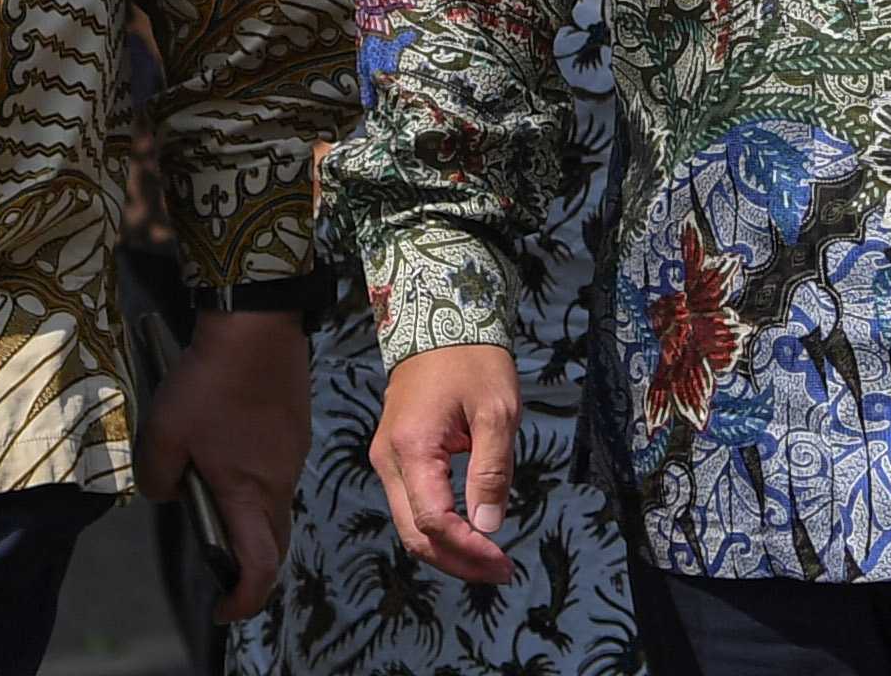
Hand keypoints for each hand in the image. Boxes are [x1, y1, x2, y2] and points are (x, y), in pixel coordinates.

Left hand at [138, 310, 309, 621]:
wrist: (257, 322)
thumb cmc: (210, 381)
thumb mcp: (162, 433)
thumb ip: (156, 477)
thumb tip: (165, 494)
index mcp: (250, 492)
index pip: (260, 566)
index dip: (243, 598)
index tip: (222, 608)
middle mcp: (280, 481)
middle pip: (273, 542)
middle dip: (247, 563)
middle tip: (217, 564)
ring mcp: (293, 454)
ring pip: (273, 503)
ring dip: (246, 512)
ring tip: (208, 484)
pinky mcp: (295, 429)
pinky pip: (275, 469)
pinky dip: (252, 476)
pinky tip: (224, 443)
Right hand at [369, 342, 519, 584]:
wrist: (440, 319)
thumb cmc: (472, 359)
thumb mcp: (496, 412)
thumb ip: (492, 471)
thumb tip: (489, 525)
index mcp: (411, 447)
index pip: (434, 521)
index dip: (469, 549)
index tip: (503, 560)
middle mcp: (388, 458)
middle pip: (414, 534)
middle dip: (457, 561)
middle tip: (501, 570)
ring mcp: (386, 457)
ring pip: (410, 524)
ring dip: (448, 548)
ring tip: (491, 558)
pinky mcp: (394, 455)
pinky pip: (412, 504)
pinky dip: (439, 527)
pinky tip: (471, 532)